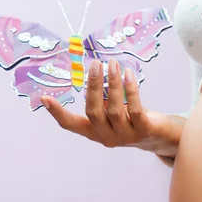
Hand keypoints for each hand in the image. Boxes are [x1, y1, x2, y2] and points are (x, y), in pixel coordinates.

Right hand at [41, 58, 182, 158]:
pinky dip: (131, 90)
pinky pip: (135, 108)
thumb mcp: (111, 111)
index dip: (58, 113)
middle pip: (93, 112)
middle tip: (95, 64)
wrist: (157, 136)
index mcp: (94, 132)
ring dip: (113, 83)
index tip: (44, 98)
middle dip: (93, 86)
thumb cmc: (130, 118)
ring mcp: (125, 136)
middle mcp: (107, 137)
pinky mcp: (143, 131)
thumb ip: (101, 100)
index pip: (71, 125)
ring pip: (114, 108)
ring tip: (113, 64)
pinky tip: (129, 74)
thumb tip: (93, 75)